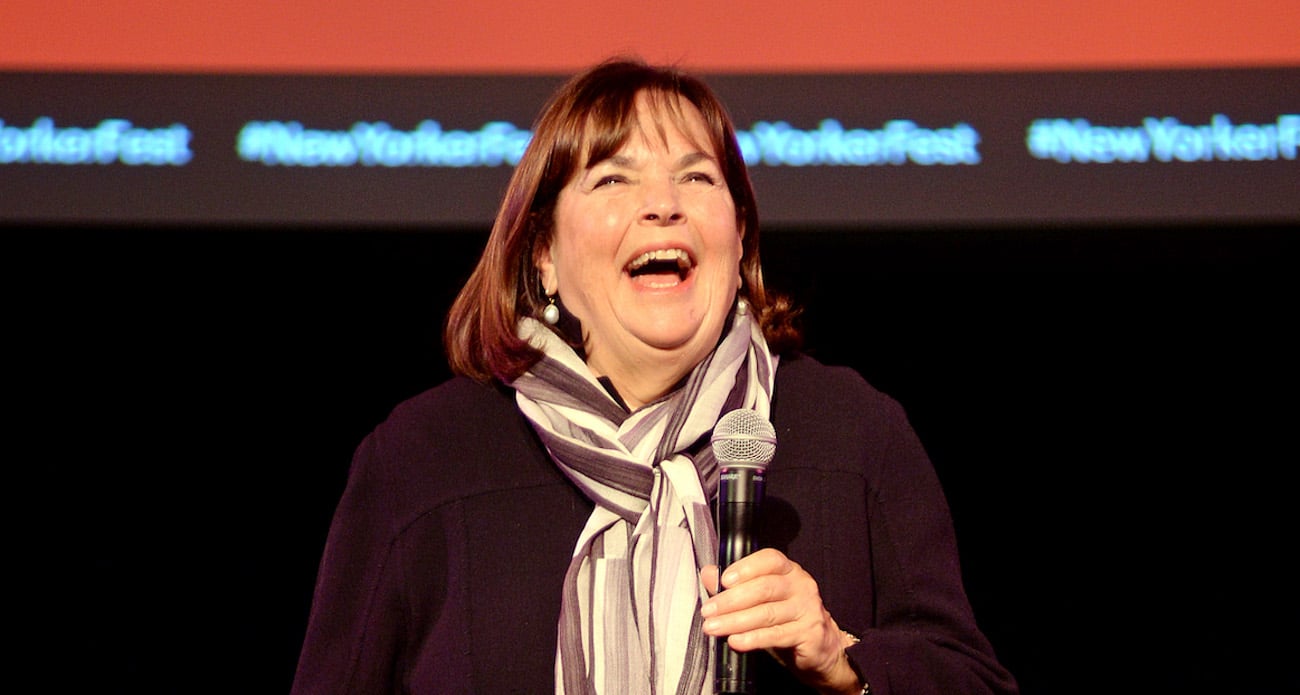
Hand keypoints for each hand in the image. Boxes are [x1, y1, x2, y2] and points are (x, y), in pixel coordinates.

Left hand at [700, 548, 861, 693]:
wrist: (820, 647)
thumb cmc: (786, 618)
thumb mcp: (761, 599)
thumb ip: (734, 585)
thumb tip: (708, 574)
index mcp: (789, 570)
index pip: (770, 559)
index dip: (746, 568)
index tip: (723, 580)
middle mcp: (801, 585)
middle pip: (765, 588)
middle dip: (731, 600)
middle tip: (709, 611)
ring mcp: (807, 609)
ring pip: (767, 613)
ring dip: (736, 621)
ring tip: (714, 628)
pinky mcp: (809, 633)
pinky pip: (777, 635)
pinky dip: (753, 638)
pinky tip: (736, 641)